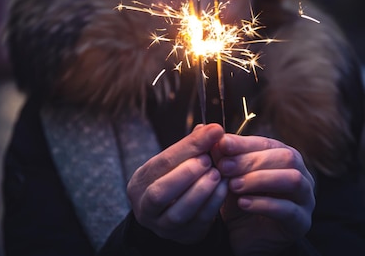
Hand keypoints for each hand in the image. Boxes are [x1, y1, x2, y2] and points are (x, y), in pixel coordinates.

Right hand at [127, 123, 228, 243]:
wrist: (173, 213)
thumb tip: (211, 128)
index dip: (189, 146)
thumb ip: (191, 146)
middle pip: (161, 191)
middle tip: (208, 159)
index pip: (162, 162)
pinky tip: (224, 187)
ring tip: (217, 173)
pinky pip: (199, 221)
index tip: (214, 131)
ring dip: (201, 190)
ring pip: (179, 211)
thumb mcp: (176, 163)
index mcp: (140, 182)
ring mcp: (163, 226)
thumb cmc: (175, 180)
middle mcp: (145, 207)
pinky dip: (213, 203)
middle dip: (187, 173)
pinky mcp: (184, 236)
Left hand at [213, 134, 315, 254]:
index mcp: (284, 156)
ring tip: (234, 185)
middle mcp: (300, 173)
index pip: (268, 142)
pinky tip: (243, 203)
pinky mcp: (301, 222)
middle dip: (251, 160)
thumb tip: (203, 129)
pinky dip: (264, 204)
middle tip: (225, 167)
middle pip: (285, 157)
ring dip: (260, 179)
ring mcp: (305, 198)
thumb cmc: (239, 201)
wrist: (245, 237)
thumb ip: (221, 155)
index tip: (221, 143)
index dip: (244, 143)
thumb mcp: (228, 177)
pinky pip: (289, 209)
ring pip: (292, 180)